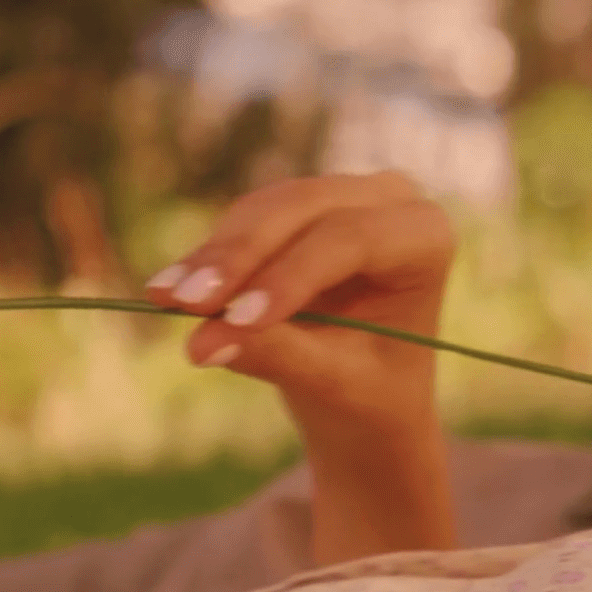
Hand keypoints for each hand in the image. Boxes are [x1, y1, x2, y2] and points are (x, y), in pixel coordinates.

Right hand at [147, 173, 455, 433]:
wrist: (367, 395)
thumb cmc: (371, 392)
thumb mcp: (335, 382)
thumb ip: (281, 356)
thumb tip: (205, 343)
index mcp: (427, 237)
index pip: (351, 240)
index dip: (290, 275)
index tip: (237, 319)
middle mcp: (389, 200)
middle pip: (302, 211)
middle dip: (239, 258)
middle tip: (181, 302)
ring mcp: (341, 196)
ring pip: (262, 212)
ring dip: (213, 258)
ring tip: (165, 301)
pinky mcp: (295, 209)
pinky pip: (241, 224)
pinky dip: (206, 259)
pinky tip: (166, 291)